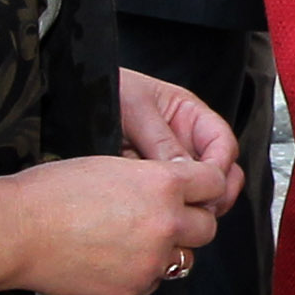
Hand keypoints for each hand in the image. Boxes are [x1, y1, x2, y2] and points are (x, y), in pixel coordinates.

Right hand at [0, 154, 225, 294]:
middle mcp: (165, 222)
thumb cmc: (51, 193)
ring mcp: (152, 259)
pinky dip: (144, 273)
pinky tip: (118, 260)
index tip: (199, 192)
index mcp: (162, 184)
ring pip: (186, 258)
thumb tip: (170, 186)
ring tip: (139, 241)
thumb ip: (149, 178)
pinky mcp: (134, 287)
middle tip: (169, 219)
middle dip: (192, 222)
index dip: (206, 187)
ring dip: (171, 250)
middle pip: (207, 226)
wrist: (17, 232)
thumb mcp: (110, 166)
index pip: (214, 184)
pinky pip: (155, 281)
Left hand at [117, 67, 244, 213]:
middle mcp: (185, 141)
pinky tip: (145, 203)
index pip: (223, 144)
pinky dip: (160, 204)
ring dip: (187, 201)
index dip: (220, 166)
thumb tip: (186, 173)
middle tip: (196, 205)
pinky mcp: (149, 182)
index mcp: (190, 116)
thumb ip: (161, 141)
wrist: (70, 97)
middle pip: (220, 173)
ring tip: (166, 204)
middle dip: (214, 192)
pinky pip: (165, 198)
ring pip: (195, 191)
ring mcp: (168, 163)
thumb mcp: (136, 110)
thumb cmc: (106, 89)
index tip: (207, 183)